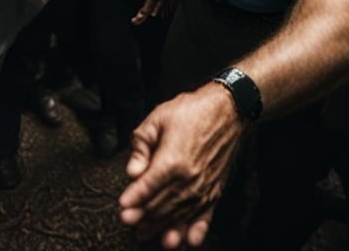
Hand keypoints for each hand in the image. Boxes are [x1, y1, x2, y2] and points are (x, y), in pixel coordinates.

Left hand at [119, 84, 246, 246]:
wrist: (226, 112)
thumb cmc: (190, 112)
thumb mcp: (157, 119)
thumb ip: (141, 146)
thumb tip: (132, 172)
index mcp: (173, 160)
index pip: (148, 186)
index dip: (133, 199)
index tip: (122, 207)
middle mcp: (190, 179)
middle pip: (161, 205)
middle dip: (142, 216)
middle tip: (127, 223)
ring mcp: (204, 188)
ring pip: (178, 215)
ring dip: (161, 227)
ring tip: (145, 235)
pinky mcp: (215, 192)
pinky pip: (204, 218)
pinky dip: (195, 232)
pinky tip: (186, 242)